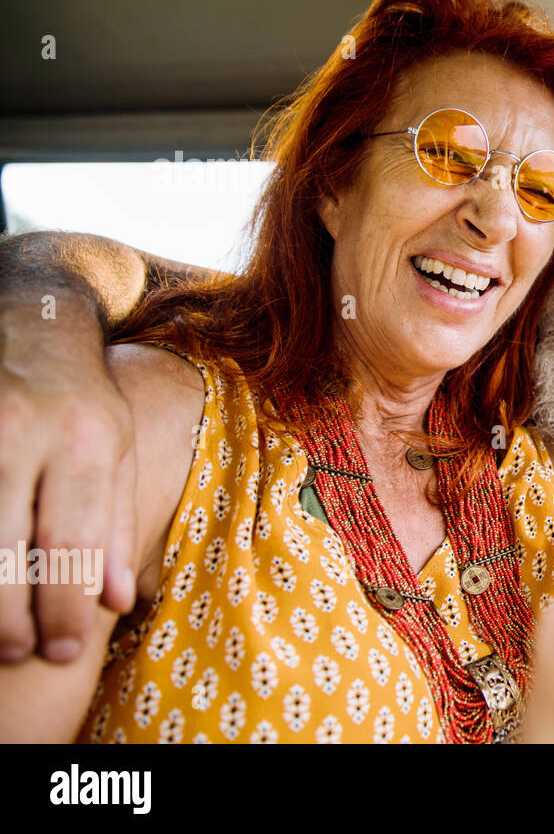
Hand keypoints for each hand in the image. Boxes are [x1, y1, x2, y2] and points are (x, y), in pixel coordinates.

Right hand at [0, 293, 136, 662]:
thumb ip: (117, 524)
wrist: (33, 322)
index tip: (62, 652)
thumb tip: (117, 602)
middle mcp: (23, 433)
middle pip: (5, 548)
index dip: (64, 608)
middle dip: (10, 616)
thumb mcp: (119, 450)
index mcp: (84, 441)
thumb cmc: (84, 401)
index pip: (71, 543)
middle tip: (19, 653)